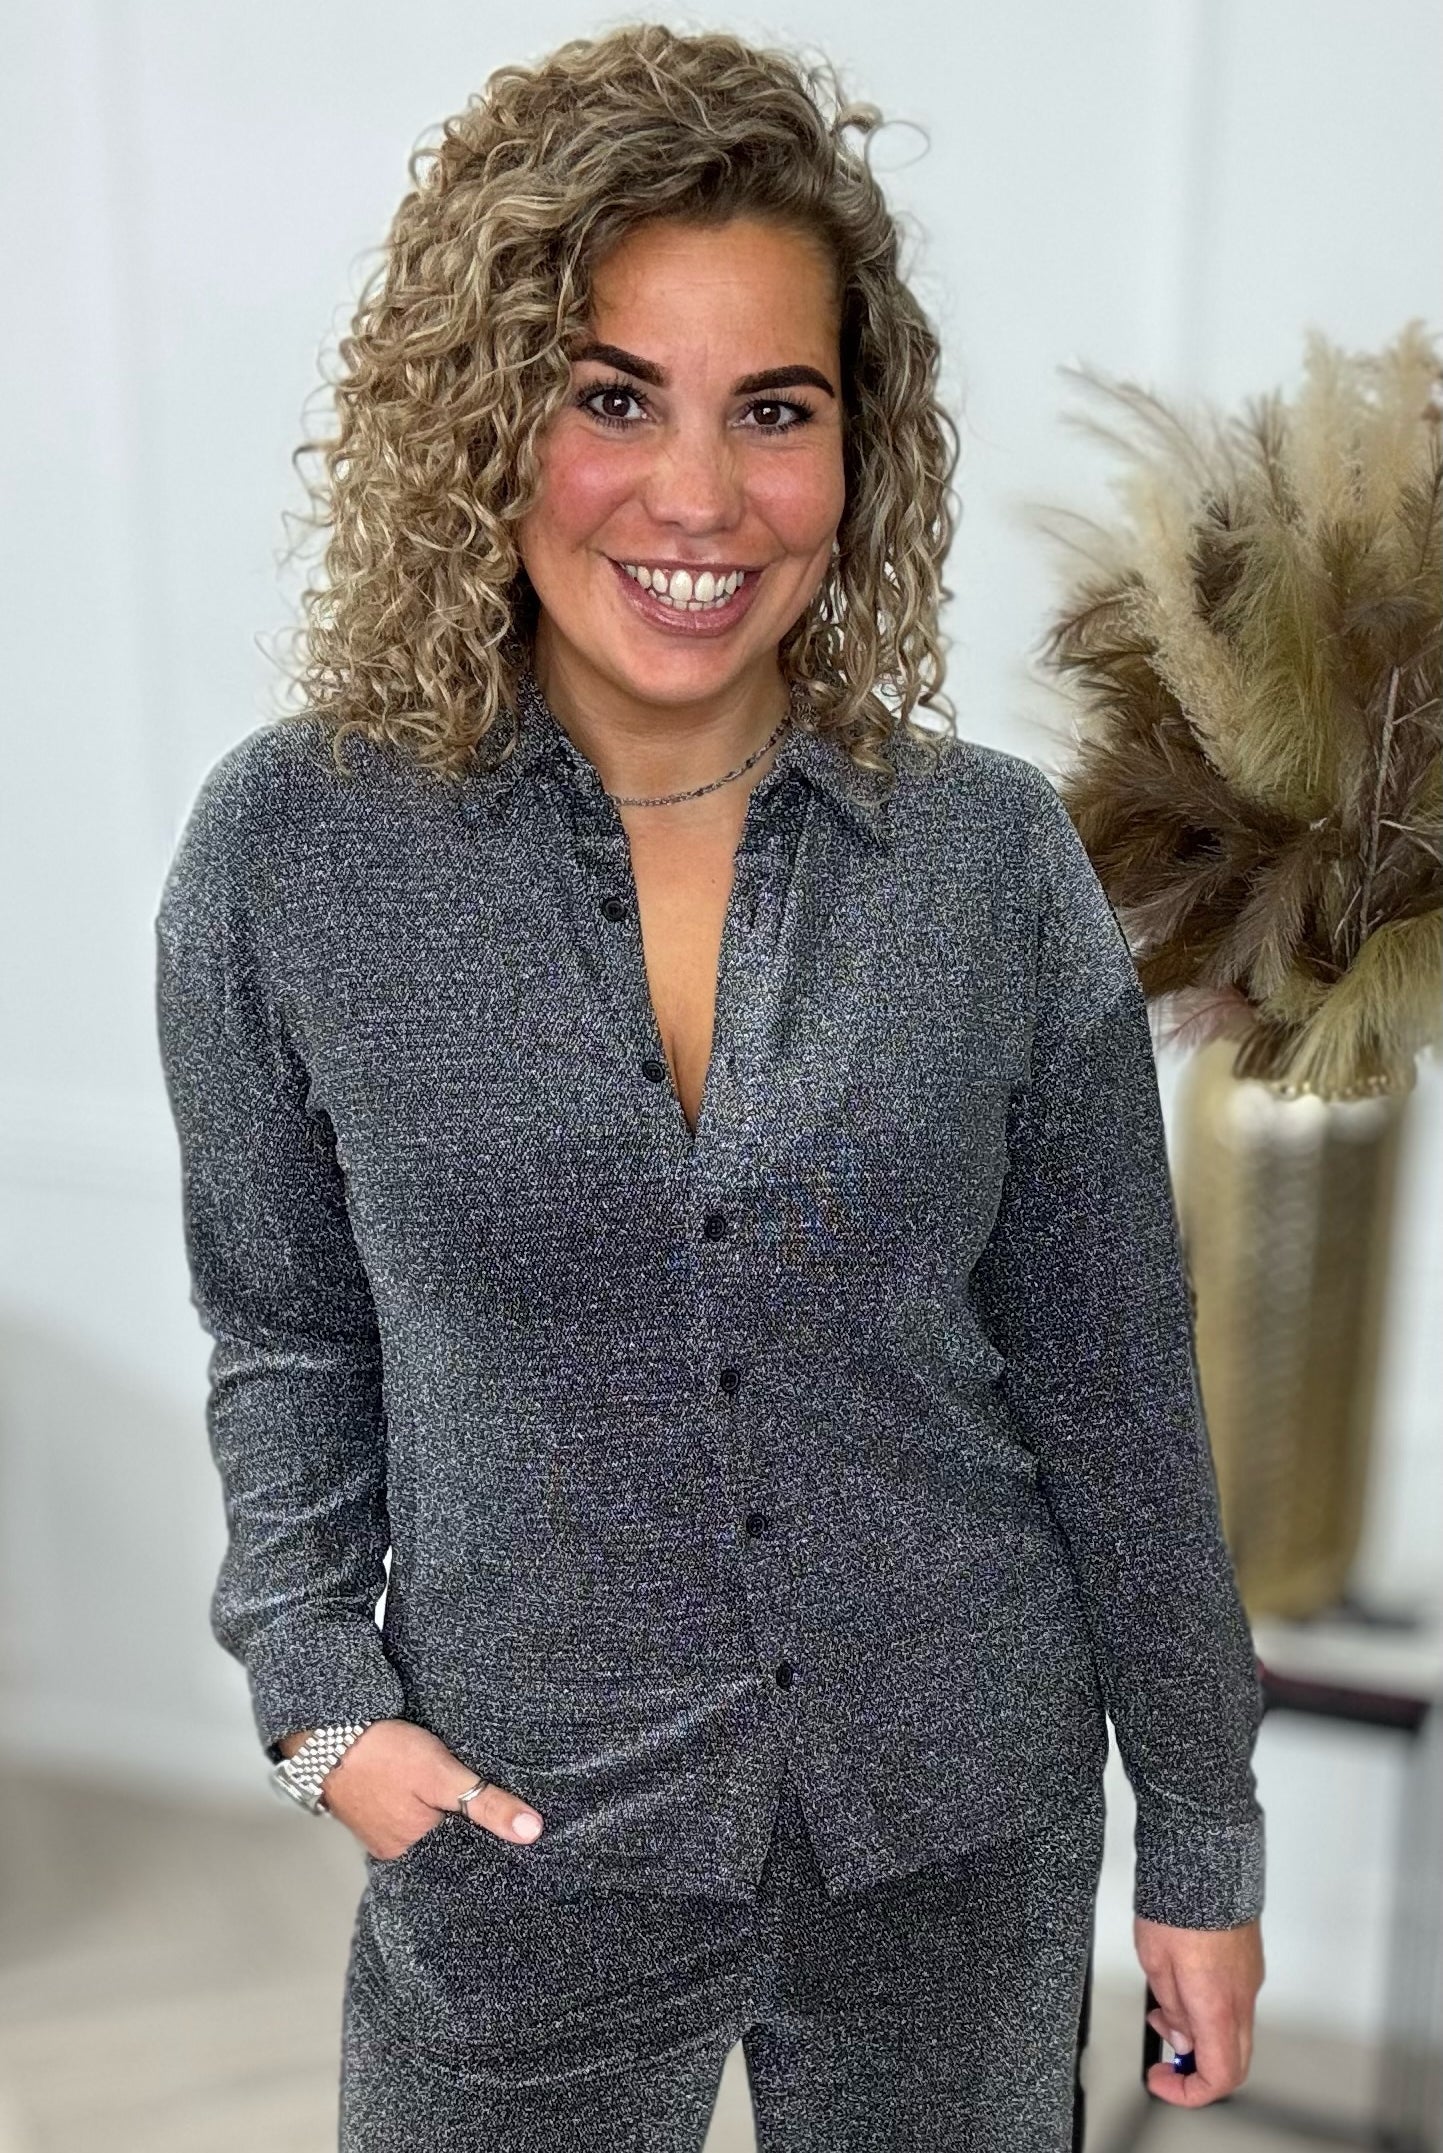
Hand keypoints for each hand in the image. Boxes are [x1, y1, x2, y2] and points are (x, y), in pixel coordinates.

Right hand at [278, 1720, 544, 1857]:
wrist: (327, 1732)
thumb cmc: (383, 1752)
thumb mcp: (441, 1774)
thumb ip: (485, 1802)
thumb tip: (532, 1831)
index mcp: (414, 1850)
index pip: (465, 1856)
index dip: (490, 1843)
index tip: (519, 1835)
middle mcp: (397, 1851)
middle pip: (445, 1846)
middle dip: (468, 1831)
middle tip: (501, 1813)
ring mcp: (382, 1833)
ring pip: (427, 1832)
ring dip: (445, 1818)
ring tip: (474, 1803)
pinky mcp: (373, 1814)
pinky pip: (408, 1820)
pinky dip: (425, 1810)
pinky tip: (437, 1796)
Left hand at [1134, 1913, 1264, 2105]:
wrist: (1205, 1863)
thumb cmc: (1178, 1905)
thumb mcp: (1154, 1962)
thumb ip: (1171, 2009)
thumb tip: (1180, 2038)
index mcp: (1217, 2006)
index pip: (1219, 2076)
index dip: (1188, 2092)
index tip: (1162, 2080)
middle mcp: (1241, 1998)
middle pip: (1233, 2062)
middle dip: (1196, 2069)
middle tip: (1166, 2057)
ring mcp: (1249, 1980)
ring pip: (1235, 2033)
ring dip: (1202, 2037)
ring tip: (1164, 2011)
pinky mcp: (1249, 1964)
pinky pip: (1235, 2004)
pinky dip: (1210, 2012)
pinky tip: (1183, 1989)